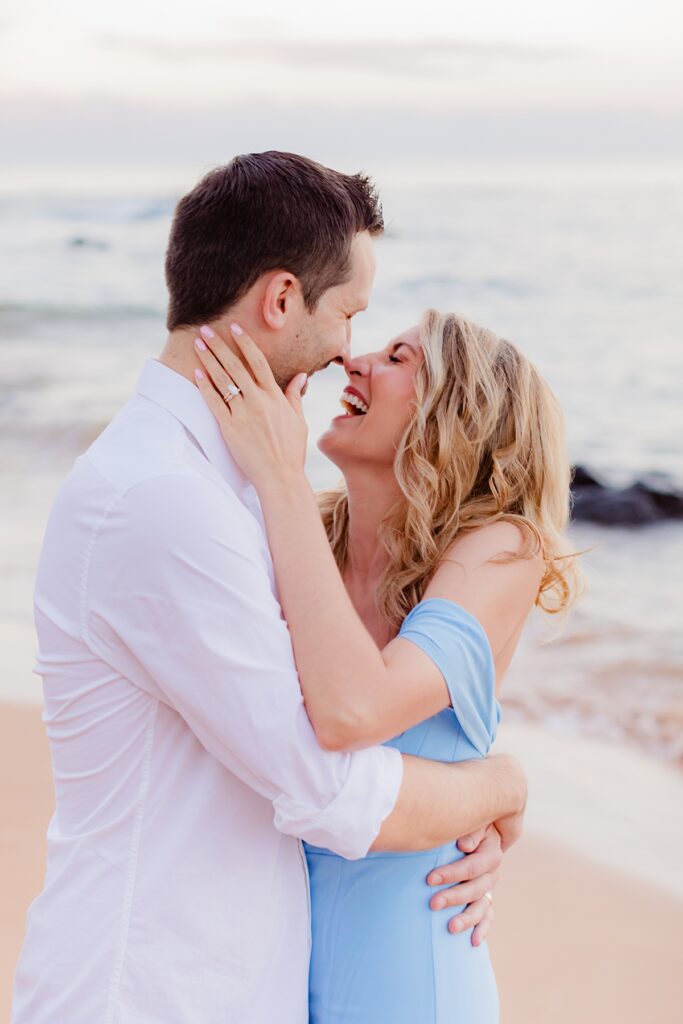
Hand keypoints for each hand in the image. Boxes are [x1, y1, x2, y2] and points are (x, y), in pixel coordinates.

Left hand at [193, 322, 308, 494]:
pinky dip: (205, 387)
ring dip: (208, 360)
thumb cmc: (291, 451)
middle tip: (205, 330)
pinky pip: (214, 403)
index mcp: (275, 396)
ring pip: (223, 380)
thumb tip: (300, 377)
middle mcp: (258, 401)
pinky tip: (196, 373)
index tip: (234, 328)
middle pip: (236, 366)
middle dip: (219, 346)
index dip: (245, 342)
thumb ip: (295, 396)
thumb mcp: (298, 421)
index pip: (258, 361)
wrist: (280, 477)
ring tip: (197, 345)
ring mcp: (243, 414)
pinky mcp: (230, 428)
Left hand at [426, 825, 501, 945]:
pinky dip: (483, 929)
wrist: (470, 832)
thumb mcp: (468, 822)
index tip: (429, 878)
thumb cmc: (462, 824)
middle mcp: (492, 872)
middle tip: (433, 904)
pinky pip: (488, 916)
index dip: (452, 873)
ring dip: (467, 918)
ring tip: (450, 928)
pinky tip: (474, 942)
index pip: (473, 866)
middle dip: (454, 897)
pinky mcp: (486, 900)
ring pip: (482, 906)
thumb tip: (464, 844)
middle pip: (476, 888)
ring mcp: (489, 887)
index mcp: (491, 851)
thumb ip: (469, 830)